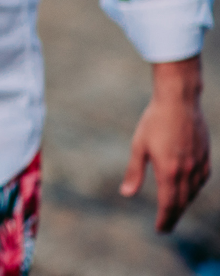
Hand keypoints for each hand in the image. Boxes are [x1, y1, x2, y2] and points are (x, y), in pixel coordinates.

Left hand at [120, 57, 209, 231]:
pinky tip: (188, 191)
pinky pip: (202, 180)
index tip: (160, 230)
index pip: (168, 204)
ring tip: (174, 211)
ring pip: (193, 193)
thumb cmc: (154, 121)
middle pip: (182, 202)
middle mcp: (187, 171)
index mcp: (168, 170)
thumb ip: (134, 172)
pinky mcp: (205, 156)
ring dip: (184, 205)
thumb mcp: (138, 146)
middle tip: (166, 227)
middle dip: (173, 216)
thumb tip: (126, 194)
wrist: (179, 101)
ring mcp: (198, 163)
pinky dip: (194, 190)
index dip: (164, 219)